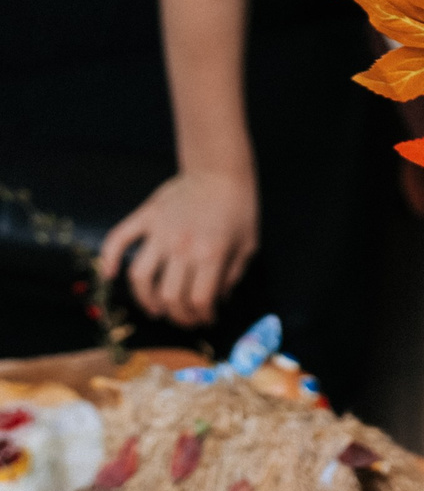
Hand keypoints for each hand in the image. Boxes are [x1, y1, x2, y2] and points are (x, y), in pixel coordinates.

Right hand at [98, 171, 257, 326]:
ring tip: (156, 309)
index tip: (207, 319)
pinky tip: (109, 275)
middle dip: (178, 316)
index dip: (202, 317)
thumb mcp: (248, 244)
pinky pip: (118, 239)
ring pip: (140, 277)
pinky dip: (108, 258)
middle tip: (185, 318)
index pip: (199, 300)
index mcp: (211, 254)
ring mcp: (159, 232)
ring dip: (146, 299)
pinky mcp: (145, 217)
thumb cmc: (239, 208)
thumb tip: (218, 300)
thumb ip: (233, 275)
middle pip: (169, 296)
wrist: (220, 171)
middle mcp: (181, 246)